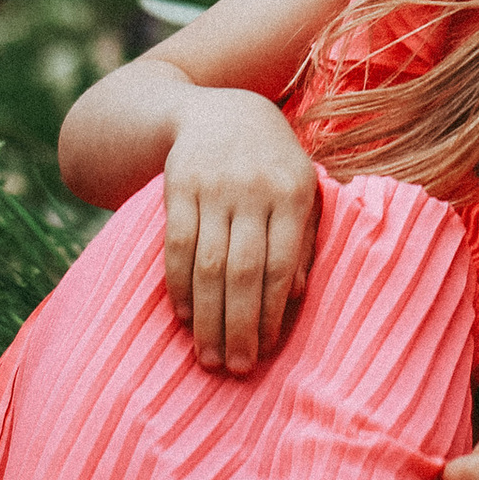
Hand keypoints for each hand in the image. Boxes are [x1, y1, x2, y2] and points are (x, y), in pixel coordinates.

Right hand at [160, 88, 321, 374]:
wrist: (221, 111)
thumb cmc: (272, 163)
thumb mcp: (302, 190)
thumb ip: (301, 238)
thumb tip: (294, 295)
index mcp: (294, 192)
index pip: (282, 263)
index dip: (273, 311)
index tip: (268, 350)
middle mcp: (255, 189)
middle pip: (243, 271)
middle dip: (239, 325)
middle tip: (236, 368)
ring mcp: (214, 187)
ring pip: (208, 264)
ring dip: (206, 316)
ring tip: (208, 356)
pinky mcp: (179, 186)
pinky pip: (176, 244)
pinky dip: (178, 284)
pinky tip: (183, 316)